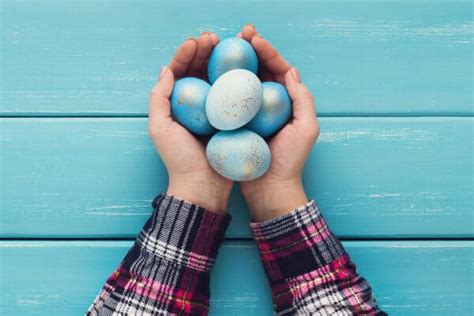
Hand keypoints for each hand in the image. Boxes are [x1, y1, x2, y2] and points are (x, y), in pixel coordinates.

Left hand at [148, 33, 232, 212]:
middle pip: (198, 72)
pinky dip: (236, 82)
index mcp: (176, 106)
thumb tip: (167, 70)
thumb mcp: (160, 129)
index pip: (179, 73)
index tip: (196, 42)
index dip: (185, 54)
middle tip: (214, 38)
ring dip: (221, 62)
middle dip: (205, 52)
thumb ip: (159, 99)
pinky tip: (244, 70)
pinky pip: (233, 97)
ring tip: (228, 47)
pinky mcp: (229, 121)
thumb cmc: (179, 160)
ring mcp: (213, 113)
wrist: (203, 187)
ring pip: (216, 81)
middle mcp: (194, 107)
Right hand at [238, 25, 319, 220]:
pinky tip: (210, 76)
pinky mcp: (237, 124)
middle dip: (249, 50)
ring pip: (242, 82)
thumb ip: (303, 99)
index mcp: (287, 101)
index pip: (277, 68)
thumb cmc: (290, 161)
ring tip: (221, 48)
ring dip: (233, 64)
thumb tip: (291, 70)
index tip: (252, 38)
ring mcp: (252, 114)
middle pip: (258, 71)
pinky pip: (229, 101)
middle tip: (238, 34)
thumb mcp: (306, 129)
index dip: (266, 50)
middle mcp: (269, 104)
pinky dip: (221, 86)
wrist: (270, 190)